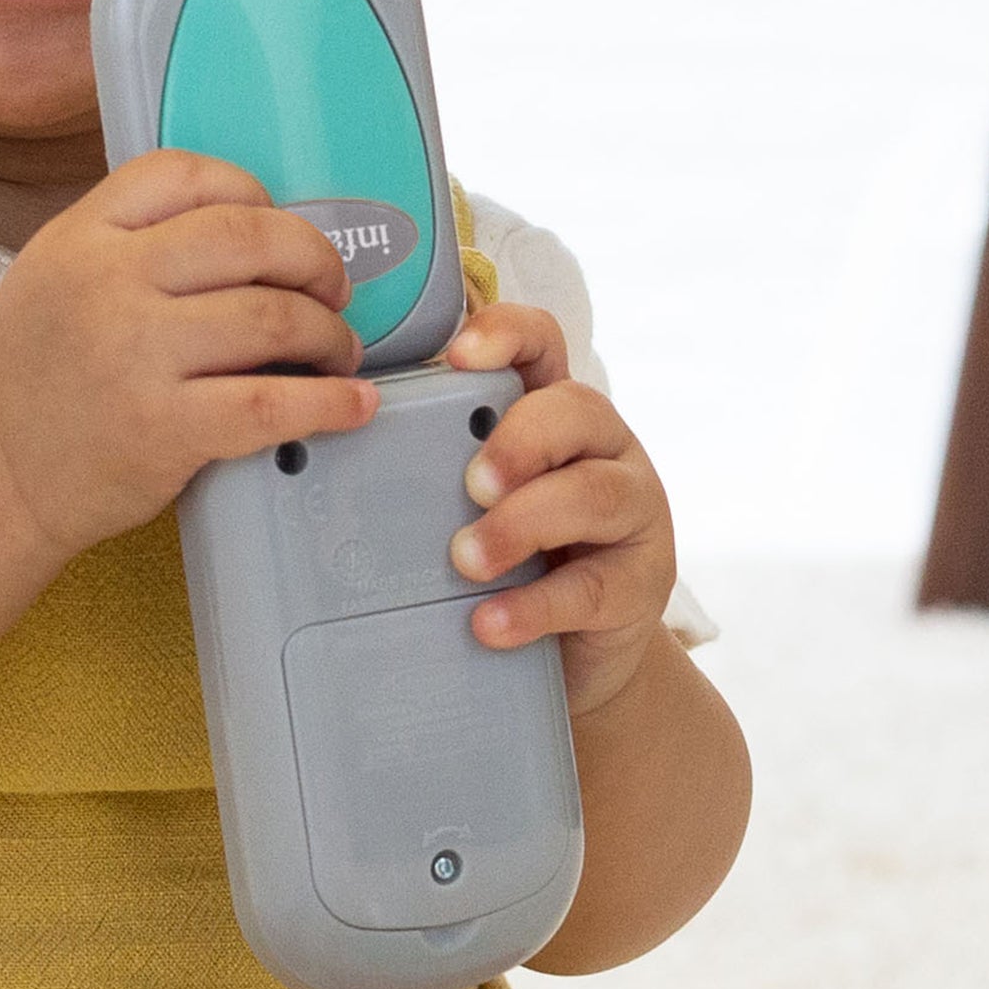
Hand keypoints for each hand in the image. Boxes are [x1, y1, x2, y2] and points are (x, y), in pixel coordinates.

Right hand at [0, 149, 379, 562]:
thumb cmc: (31, 381)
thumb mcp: (49, 277)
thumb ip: (123, 241)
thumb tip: (246, 231)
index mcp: (78, 237)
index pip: (185, 175)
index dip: (252, 192)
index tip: (276, 224)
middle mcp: (107, 284)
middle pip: (249, 236)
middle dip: (312, 259)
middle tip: (331, 289)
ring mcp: (136, 355)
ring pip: (273, 316)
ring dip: (328, 332)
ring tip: (335, 350)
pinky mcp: (165, 429)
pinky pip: (273, 402)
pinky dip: (330, 402)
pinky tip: (352, 403)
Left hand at [441, 302, 677, 720]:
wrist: (578, 653)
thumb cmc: (515, 559)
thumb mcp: (478, 503)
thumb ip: (439, 470)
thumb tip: (347, 457)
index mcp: (556, 414)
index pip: (542, 344)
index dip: (506, 335)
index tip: (457, 357)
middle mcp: (604, 449)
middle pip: (576, 410)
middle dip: (518, 442)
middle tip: (469, 485)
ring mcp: (633, 512)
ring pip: (593, 494)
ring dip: (521, 523)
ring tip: (466, 560)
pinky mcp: (641, 583)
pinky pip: (590, 588)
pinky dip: (531, 606)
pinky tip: (488, 623)